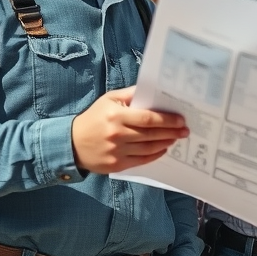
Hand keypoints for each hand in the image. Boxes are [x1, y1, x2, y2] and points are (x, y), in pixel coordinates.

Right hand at [71, 86, 188, 173]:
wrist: (72, 144)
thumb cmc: (94, 118)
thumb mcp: (109, 100)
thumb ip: (130, 94)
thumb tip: (153, 91)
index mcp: (116, 116)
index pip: (147, 118)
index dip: (167, 120)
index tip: (180, 120)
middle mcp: (117, 134)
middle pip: (151, 134)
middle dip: (171, 132)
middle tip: (184, 131)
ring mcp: (117, 151)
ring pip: (149, 148)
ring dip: (165, 143)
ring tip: (175, 138)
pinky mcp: (117, 165)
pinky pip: (142, 160)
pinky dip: (155, 154)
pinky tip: (162, 148)